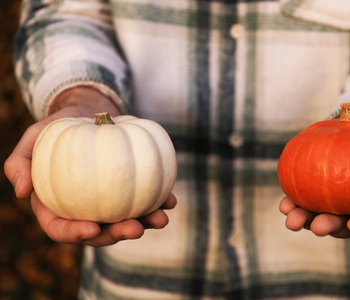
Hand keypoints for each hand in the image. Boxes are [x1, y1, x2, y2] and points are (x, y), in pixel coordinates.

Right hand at [4, 86, 176, 246]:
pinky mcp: (130, 191)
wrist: (90, 114)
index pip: (61, 228)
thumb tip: (22, 192)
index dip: (75, 234)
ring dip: (145, 223)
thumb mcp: (35, 136)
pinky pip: (145, 200)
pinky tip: (171, 201)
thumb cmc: (59, 125)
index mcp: (56, 205)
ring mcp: (109, 202)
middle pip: (99, 231)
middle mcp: (84, 209)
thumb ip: (20, 161)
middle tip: (136, 228)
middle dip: (118, 235)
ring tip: (161, 218)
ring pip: (126, 220)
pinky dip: (159, 202)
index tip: (93, 228)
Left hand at [279, 104, 349, 238]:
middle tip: (317, 226)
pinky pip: (305, 197)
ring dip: (305, 220)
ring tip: (292, 219)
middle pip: (345, 225)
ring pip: (320, 215)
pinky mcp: (318, 186)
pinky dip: (294, 202)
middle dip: (329, 227)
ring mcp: (337, 199)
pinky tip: (285, 204)